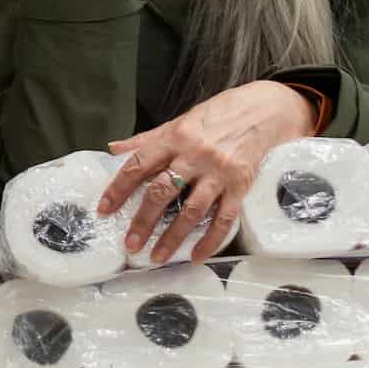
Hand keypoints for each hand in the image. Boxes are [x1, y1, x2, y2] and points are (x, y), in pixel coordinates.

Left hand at [96, 82, 317, 264]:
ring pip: (191, 209)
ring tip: (157, 256)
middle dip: (143, 221)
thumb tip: (113, 149)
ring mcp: (218, 171)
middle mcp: (194, 154)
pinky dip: (210, 240)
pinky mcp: (240, 185)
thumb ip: (147, 140)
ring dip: (172, 237)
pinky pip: (224, 218)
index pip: (139, 164)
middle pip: (162, 191)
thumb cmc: (217, 116)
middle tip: (130, 245)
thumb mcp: (179, 122)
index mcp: (175, 137)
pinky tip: (196, 256)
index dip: (119, 187)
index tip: (105, 209)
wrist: (263, 110)